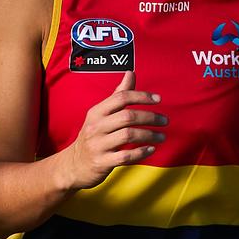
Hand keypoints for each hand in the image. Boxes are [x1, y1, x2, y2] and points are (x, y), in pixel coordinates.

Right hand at [66, 71, 166, 189]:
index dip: (141, 96)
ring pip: (128, 135)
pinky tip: (151, 149)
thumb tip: (130, 73)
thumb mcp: (100, 115)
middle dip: (150, 117)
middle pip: (127, 116)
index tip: (158, 99)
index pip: (120, 97)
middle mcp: (96, 126)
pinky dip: (141, 152)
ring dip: (149, 135)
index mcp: (96, 112)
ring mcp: (98, 145)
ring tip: (161, 136)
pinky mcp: (102, 162)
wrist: (74, 165)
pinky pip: (125, 156)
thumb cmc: (92, 137)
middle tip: (164, 120)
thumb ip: (117, 95)